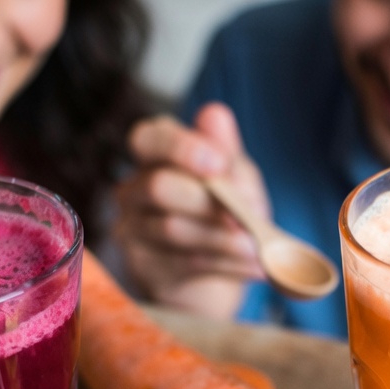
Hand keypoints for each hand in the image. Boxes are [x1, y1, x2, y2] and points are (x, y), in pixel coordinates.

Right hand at [113, 102, 269, 319]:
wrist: (217, 273)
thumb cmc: (224, 213)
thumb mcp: (236, 179)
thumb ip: (226, 152)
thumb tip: (216, 114)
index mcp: (155, 154)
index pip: (149, 139)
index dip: (182, 148)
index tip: (218, 164)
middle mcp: (134, 188)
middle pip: (158, 186)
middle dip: (207, 201)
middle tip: (245, 216)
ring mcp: (132, 229)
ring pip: (173, 229)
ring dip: (224, 238)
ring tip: (257, 247)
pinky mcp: (145, 267)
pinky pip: (186, 262)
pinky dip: (227, 264)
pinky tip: (255, 266)